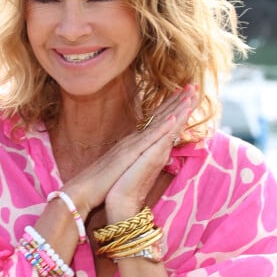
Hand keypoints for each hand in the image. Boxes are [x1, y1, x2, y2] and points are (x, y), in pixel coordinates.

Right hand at [64, 85, 196, 218]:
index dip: (169, 108)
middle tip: (193, 86)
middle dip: (176, 101)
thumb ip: (129, 159)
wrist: (83, 190)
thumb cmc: (100, 182)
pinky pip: (148, 140)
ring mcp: (131, 145)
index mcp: (132, 143)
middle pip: (158, 116)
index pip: (154, 122)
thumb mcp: (119, 167)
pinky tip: (173, 119)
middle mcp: (133, 139)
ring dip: (174, 108)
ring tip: (189, 94)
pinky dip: (161, 128)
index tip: (182, 96)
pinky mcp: (129, 154)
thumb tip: (138, 156)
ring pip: (157, 123)